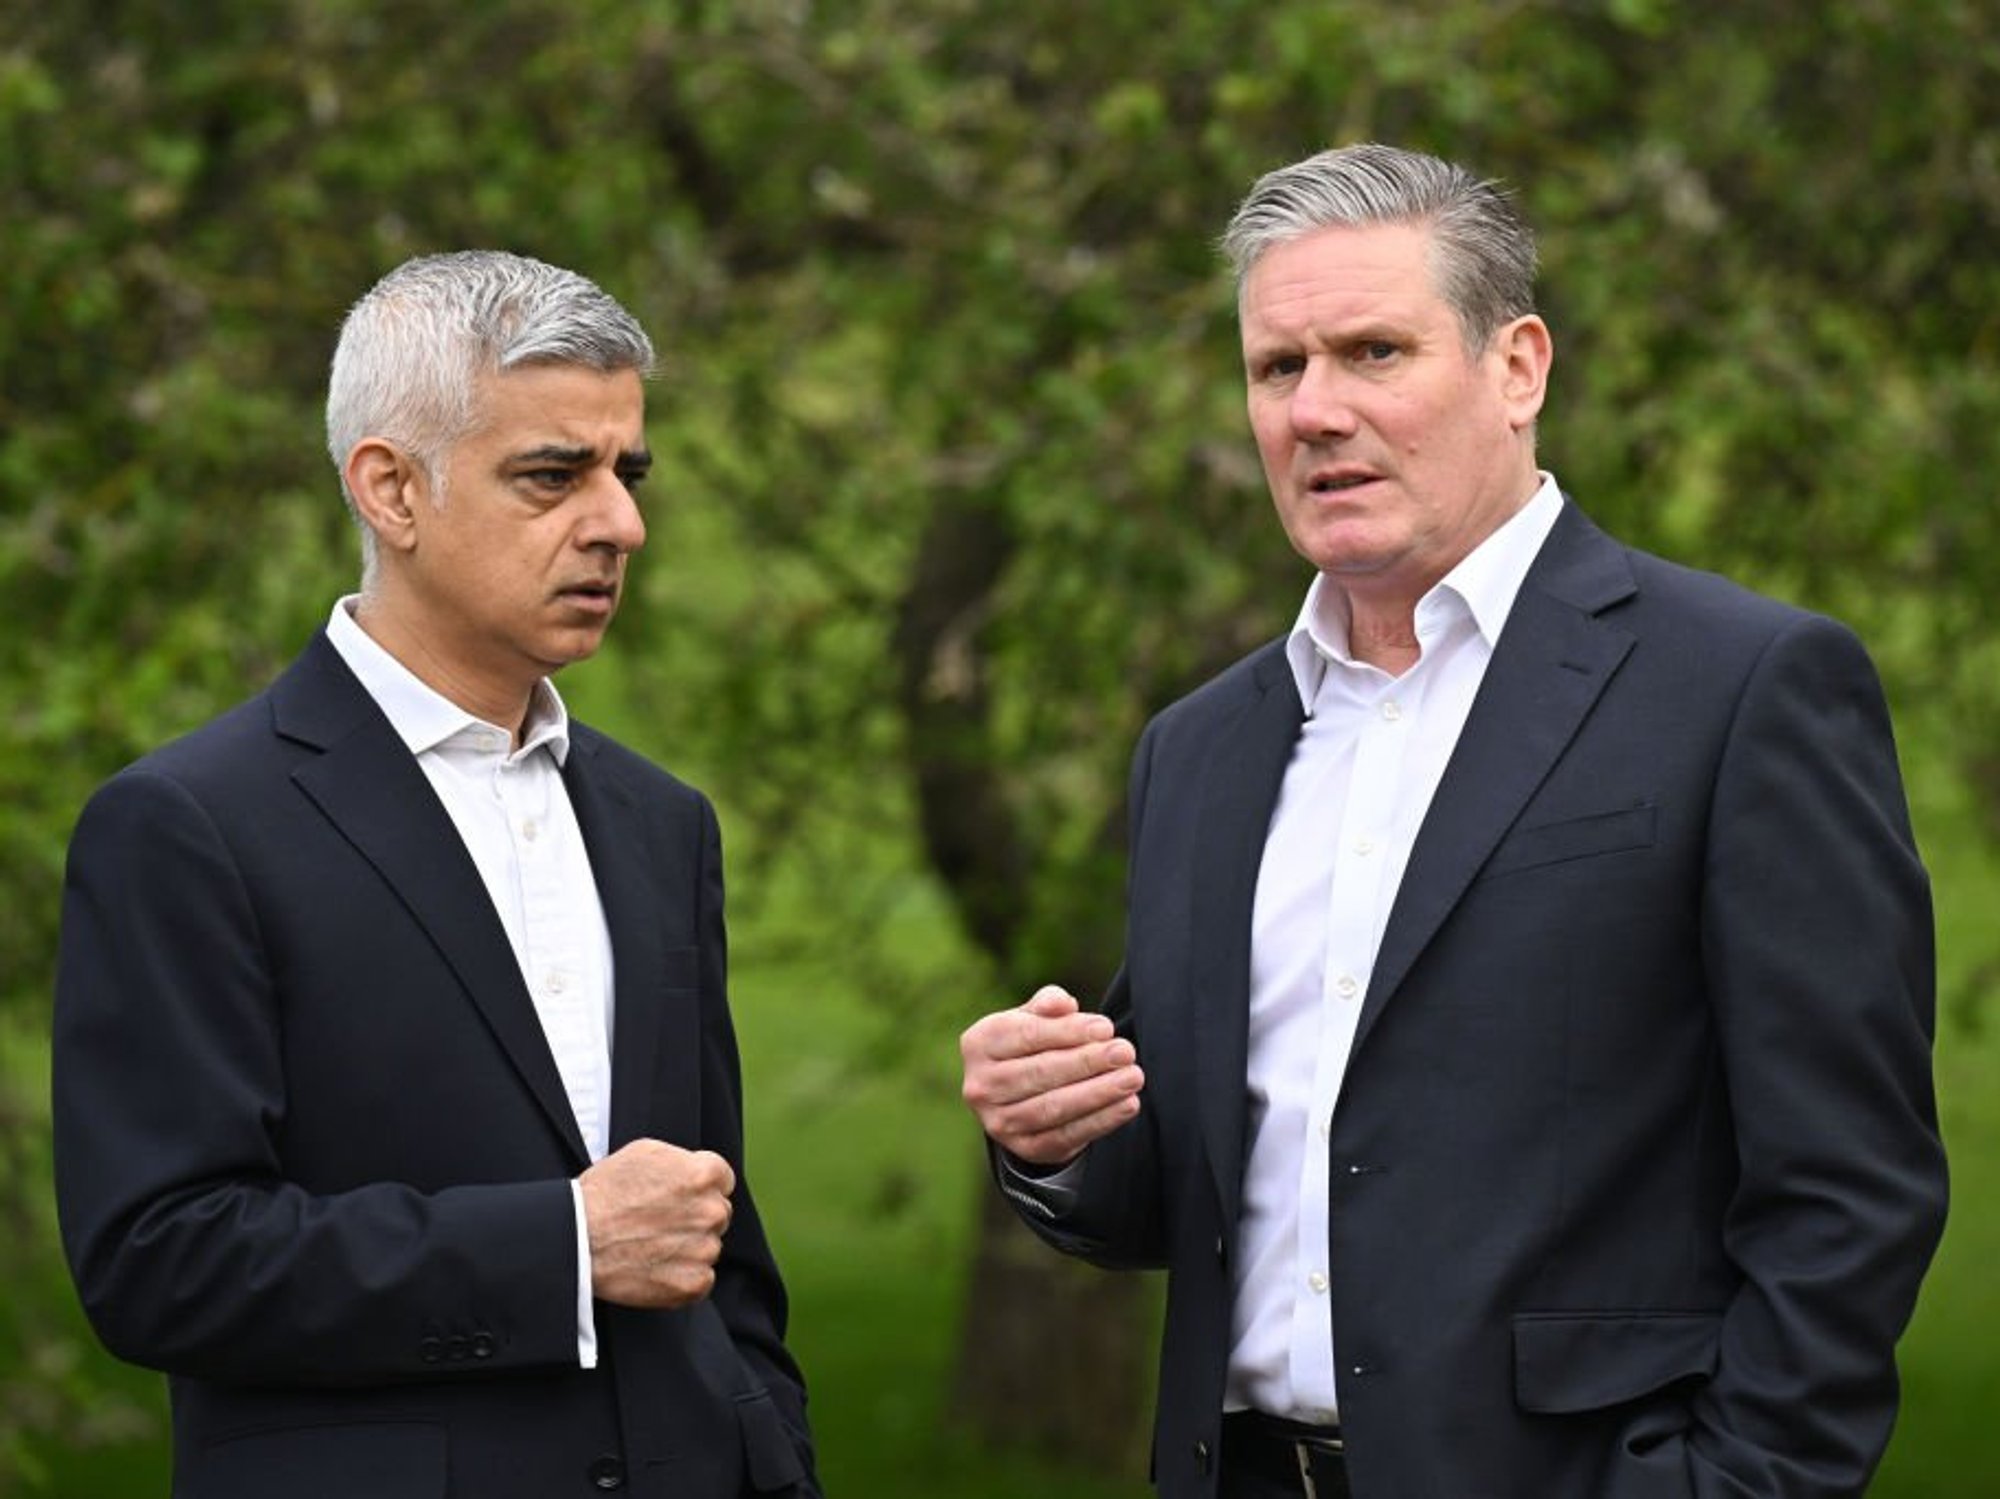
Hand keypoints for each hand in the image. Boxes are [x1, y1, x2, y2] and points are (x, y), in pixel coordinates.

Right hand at [578, 1138, 735, 1307]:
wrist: (576, 1238)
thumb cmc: (604, 1193)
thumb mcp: (645, 1153)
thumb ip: (684, 1160)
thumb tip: (699, 1171)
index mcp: (703, 1175)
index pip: (722, 1181)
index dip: (699, 1188)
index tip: (679, 1198)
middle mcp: (711, 1211)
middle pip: (717, 1213)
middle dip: (696, 1217)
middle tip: (660, 1223)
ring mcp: (704, 1249)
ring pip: (709, 1247)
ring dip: (689, 1248)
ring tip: (652, 1246)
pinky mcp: (694, 1282)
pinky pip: (702, 1279)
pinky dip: (683, 1277)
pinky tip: (655, 1268)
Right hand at [960, 984, 1143, 1167]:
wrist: (1021, 1096)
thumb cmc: (1033, 1045)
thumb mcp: (1033, 1018)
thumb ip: (1048, 1005)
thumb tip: (1064, 1004)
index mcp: (979, 1044)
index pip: (1026, 1035)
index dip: (1069, 1031)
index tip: (1106, 1028)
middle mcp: (980, 1085)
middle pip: (1040, 1072)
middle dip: (1088, 1062)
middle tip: (1126, 1052)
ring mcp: (998, 1122)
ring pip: (1053, 1107)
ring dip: (1099, 1093)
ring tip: (1132, 1077)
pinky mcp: (1024, 1148)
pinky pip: (1066, 1136)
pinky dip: (1101, 1121)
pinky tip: (1128, 1104)